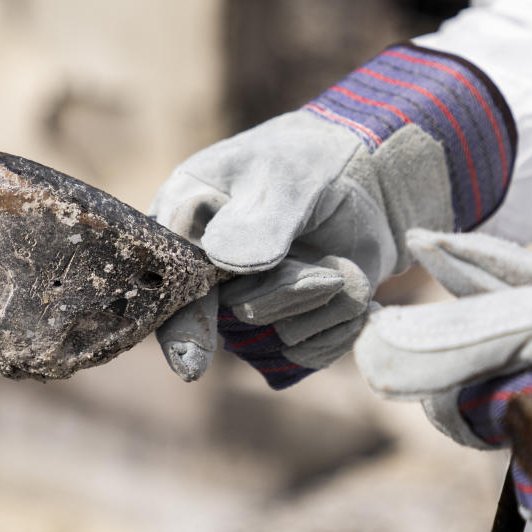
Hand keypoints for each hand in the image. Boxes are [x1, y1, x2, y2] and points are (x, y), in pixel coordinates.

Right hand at [150, 44, 516, 388]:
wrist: (362, 182)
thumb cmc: (310, 165)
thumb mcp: (285, 177)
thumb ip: (260, 220)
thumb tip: (225, 262)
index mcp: (181, 227)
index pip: (169, 287)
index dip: (183, 328)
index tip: (192, 365)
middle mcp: (206, 278)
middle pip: (237, 315)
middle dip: (290, 289)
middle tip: (326, 264)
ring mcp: (245, 310)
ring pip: (281, 336)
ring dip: (324, 300)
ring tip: (336, 263)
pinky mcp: (285, 332)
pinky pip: (314, 353)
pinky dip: (344, 321)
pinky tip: (348, 285)